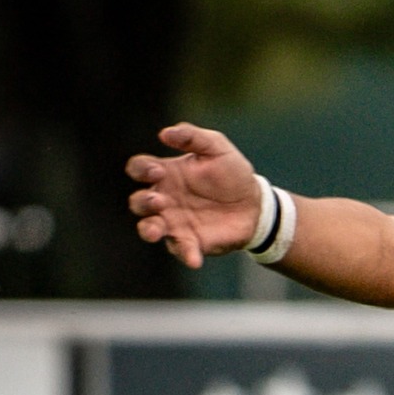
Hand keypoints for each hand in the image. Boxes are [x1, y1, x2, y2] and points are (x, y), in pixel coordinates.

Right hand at [125, 124, 266, 268]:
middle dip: (143, 202)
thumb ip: (192, 137)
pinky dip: (185, 255)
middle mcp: (165, 199)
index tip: (159, 172)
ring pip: (149, 228)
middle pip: (138, 202)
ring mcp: (175, 222)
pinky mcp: (192, 241)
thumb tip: (164, 134)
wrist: (255, 204)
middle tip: (160, 200)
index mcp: (166, 173)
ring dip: (149, 229)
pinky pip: (181, 250)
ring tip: (158, 229)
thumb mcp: (217, 147)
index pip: (138, 169)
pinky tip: (194, 259)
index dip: (141, 170)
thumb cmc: (233, 173)